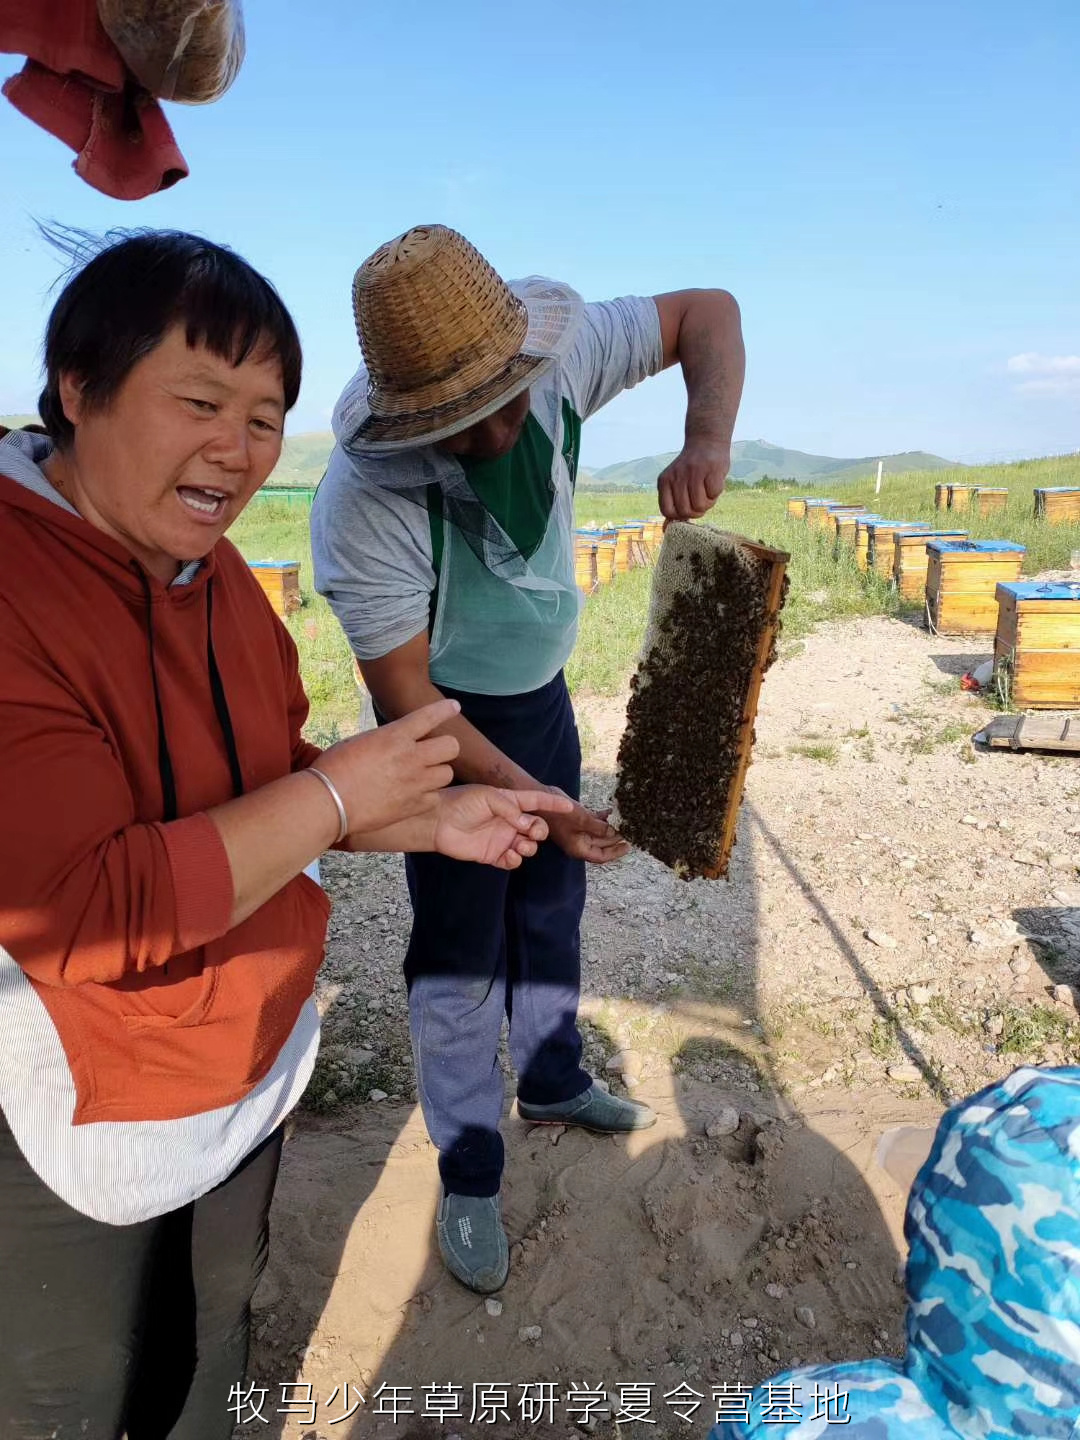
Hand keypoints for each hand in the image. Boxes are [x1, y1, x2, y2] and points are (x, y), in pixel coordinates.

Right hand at [316, 698, 460, 834]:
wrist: (328, 802)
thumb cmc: (336, 768)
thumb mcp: (362, 741)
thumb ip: (388, 739)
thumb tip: (400, 741)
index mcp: (395, 736)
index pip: (430, 716)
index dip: (445, 709)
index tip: (454, 707)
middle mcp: (411, 757)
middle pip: (451, 746)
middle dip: (445, 747)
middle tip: (433, 753)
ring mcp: (415, 783)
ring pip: (448, 773)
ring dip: (437, 773)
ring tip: (422, 776)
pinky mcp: (413, 806)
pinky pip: (435, 797)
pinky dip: (428, 796)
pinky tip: (414, 796)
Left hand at [431, 786, 574, 869]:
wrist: (437, 822)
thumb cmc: (461, 802)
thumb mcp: (488, 797)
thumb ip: (511, 809)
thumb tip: (527, 825)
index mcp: (510, 802)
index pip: (537, 801)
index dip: (553, 803)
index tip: (569, 807)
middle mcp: (509, 821)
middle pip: (537, 828)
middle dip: (540, 831)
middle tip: (532, 833)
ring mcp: (502, 839)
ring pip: (528, 847)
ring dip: (529, 847)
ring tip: (520, 845)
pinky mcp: (492, 855)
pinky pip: (512, 861)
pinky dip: (515, 860)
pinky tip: (509, 856)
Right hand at [544, 789, 629, 864]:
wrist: (541, 799)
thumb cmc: (559, 814)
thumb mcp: (582, 821)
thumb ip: (599, 828)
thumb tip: (614, 833)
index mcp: (579, 848)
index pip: (601, 856)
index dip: (615, 852)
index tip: (628, 845)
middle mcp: (579, 842)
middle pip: (601, 845)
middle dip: (615, 838)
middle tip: (630, 831)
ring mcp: (578, 831)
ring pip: (598, 833)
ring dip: (610, 827)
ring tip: (624, 820)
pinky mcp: (577, 820)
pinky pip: (593, 822)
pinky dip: (602, 818)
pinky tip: (611, 811)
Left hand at [657, 439, 729, 520]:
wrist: (706, 441)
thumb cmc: (692, 470)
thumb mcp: (676, 483)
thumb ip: (672, 504)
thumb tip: (666, 530)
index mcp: (664, 481)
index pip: (668, 511)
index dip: (681, 515)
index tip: (689, 506)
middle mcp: (676, 477)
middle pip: (686, 511)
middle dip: (697, 510)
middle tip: (702, 498)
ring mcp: (693, 472)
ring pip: (700, 506)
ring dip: (709, 502)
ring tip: (708, 490)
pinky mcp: (710, 469)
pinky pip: (714, 494)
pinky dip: (717, 492)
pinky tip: (714, 481)